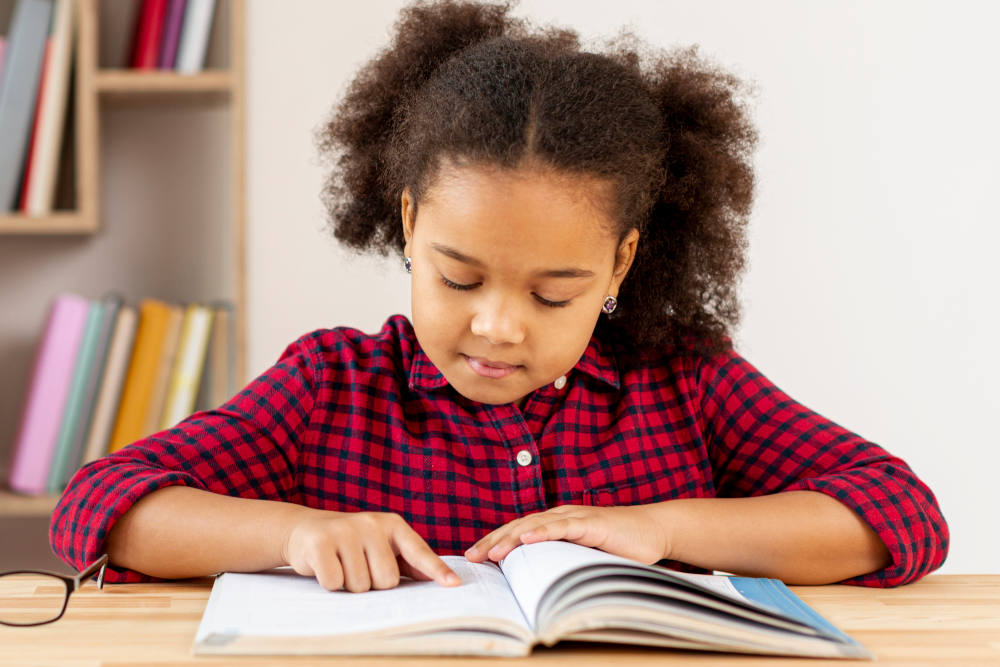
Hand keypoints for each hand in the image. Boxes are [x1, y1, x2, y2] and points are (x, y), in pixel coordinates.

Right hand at [282, 511, 461, 591]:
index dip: (436, 570)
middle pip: (387, 580)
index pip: (418, 551)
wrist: (305, 530)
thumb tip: (438, 577)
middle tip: (357, 566)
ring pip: (361, 585)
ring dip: (349, 584)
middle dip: (372, 583)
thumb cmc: (351, 543)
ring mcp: (345, 531)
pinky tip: (325, 567)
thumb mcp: (381, 545)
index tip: (454, 585)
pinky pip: (335, 583)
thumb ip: (408, 560)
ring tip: (341, 565)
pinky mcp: (320, 543)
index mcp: (391, 525)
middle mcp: (371, 524)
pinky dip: (330, 583)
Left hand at [464, 504, 669, 564]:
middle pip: (518, 526)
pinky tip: (526, 540)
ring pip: (535, 525)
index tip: (474, 556)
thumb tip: (536, 584)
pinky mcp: (591, 523)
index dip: (495, 542)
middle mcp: (560, 516)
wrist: (652, 530)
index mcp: (555, 523)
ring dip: (511, 538)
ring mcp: (575, 517)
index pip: (517, 531)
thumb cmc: (618, 545)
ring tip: (492, 552)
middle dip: (493, 541)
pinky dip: (543, 532)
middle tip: (471, 556)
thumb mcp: (582, 556)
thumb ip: (561, 562)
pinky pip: (562, 526)